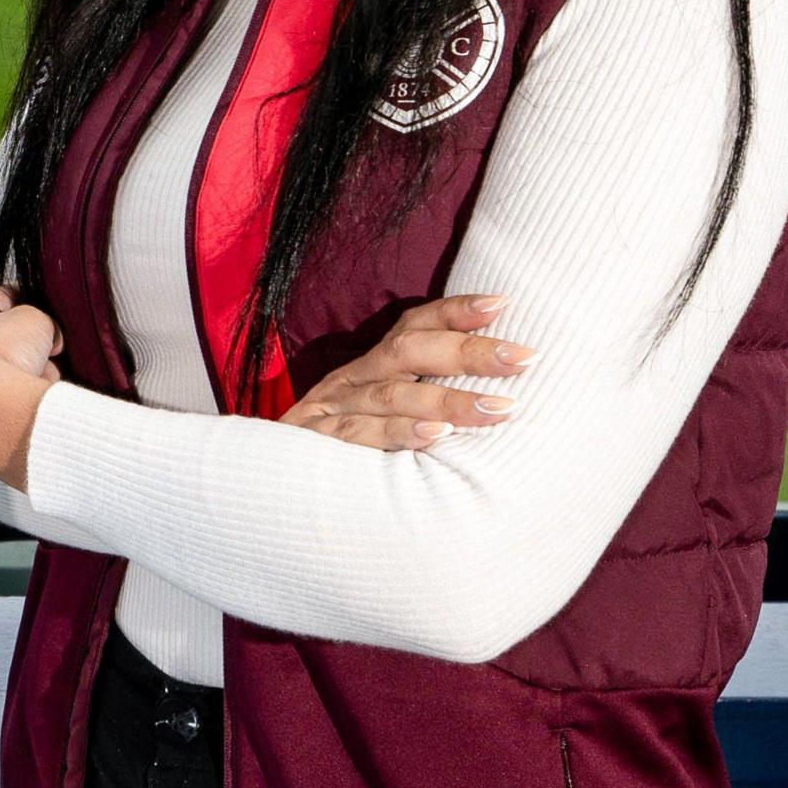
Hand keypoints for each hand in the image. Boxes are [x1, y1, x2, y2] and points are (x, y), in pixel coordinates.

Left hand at [0, 288, 64, 489]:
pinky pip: (13, 404)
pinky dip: (28, 402)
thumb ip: (44, 323)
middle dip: (33, 347)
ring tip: (43, 380)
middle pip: (8, 344)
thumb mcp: (34, 319)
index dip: (22, 298)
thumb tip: (50, 343)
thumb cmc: (3, 350)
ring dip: (34, 376)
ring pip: (15, 375)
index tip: (40, 302)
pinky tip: (36, 404)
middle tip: (50, 349)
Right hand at [281, 293, 529, 450]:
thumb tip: (499, 399)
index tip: (503, 304)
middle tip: (523, 358)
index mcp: (372, 367)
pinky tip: (436, 436)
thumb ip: (422, 401)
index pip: (414, 325)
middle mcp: (353, 380)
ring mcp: (333, 410)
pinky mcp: (315, 443)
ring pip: (392, 394)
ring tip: (498, 408)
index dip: (456, 311)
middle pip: (409, 351)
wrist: (263, 483)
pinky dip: (398, 432)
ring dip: (448, 399)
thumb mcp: (378, 417)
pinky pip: (358, 434)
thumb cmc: (340, 452)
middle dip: (468, 352)